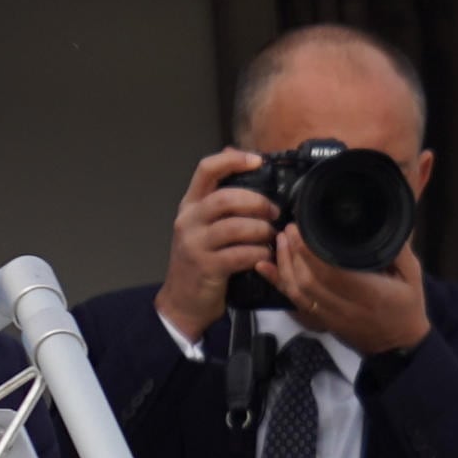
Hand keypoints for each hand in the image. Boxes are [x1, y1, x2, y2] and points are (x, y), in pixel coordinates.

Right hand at [155, 147, 276, 343]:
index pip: (206, 170)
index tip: (257, 160)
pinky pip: (240, 254)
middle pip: (225, 198)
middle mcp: (189, 221)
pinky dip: (259, 253)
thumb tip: (236, 156)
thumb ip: (219, 198)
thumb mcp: (204, 225)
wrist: (183, 301)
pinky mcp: (207, 267)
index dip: (233, 160)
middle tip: (274, 212)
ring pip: (235, 227)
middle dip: (257, 202)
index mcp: (190, 205)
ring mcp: (195, 245)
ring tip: (271, 236)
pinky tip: (266, 255)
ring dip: (261, 230)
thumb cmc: (201, 259)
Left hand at [268, 228, 429, 357]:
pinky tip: (265, 266)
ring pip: (297, 291)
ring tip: (280, 240)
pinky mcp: (321, 320)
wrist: (399, 346)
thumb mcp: (412, 275)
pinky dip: (277, 282)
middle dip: (294, 252)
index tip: (302, 228)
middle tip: (289, 228)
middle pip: (308, 281)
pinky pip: (294, 301)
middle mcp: (346, 308)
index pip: (332, 272)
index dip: (311, 251)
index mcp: (370, 294)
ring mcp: (330, 317)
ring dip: (284, 264)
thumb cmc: (407, 307)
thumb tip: (382, 221)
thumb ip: (398, 250)